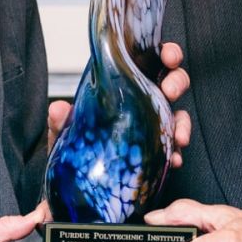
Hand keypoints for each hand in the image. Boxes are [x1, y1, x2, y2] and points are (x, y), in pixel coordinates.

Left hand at [47, 42, 192, 168]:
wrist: (80, 187)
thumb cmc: (76, 151)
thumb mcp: (65, 134)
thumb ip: (60, 122)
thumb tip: (58, 108)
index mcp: (124, 88)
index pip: (148, 61)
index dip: (165, 54)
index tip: (169, 57)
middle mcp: (142, 103)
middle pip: (171, 82)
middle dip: (177, 81)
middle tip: (170, 90)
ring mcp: (153, 127)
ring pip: (179, 115)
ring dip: (184, 122)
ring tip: (179, 135)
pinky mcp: (158, 152)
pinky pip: (174, 148)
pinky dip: (178, 153)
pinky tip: (174, 159)